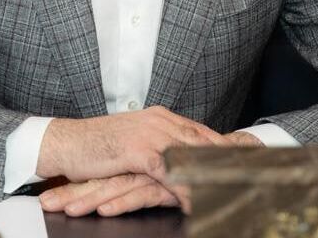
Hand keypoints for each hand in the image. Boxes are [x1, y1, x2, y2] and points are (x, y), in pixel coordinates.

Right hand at [39, 131, 262, 216]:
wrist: (62, 143)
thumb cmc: (93, 148)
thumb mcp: (131, 145)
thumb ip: (157, 149)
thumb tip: (175, 163)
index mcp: (159, 117)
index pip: (201, 132)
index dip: (226, 147)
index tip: (250, 157)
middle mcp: (159, 121)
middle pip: (204, 141)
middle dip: (230, 159)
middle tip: (255, 173)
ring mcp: (149, 134)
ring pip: (191, 155)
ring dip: (213, 174)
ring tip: (235, 189)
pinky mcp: (138, 151)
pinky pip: (170, 171)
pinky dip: (186, 187)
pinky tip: (198, 199)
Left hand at [39, 174, 179, 216]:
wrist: (212, 163)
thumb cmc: (176, 170)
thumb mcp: (145, 178)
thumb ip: (127, 184)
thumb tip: (98, 199)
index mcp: (129, 161)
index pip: (96, 176)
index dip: (71, 187)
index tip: (47, 198)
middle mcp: (137, 165)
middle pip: (100, 181)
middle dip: (72, 193)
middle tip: (46, 204)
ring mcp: (150, 174)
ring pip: (115, 187)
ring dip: (90, 198)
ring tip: (69, 210)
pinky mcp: (165, 185)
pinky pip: (141, 194)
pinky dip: (122, 202)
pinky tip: (106, 210)